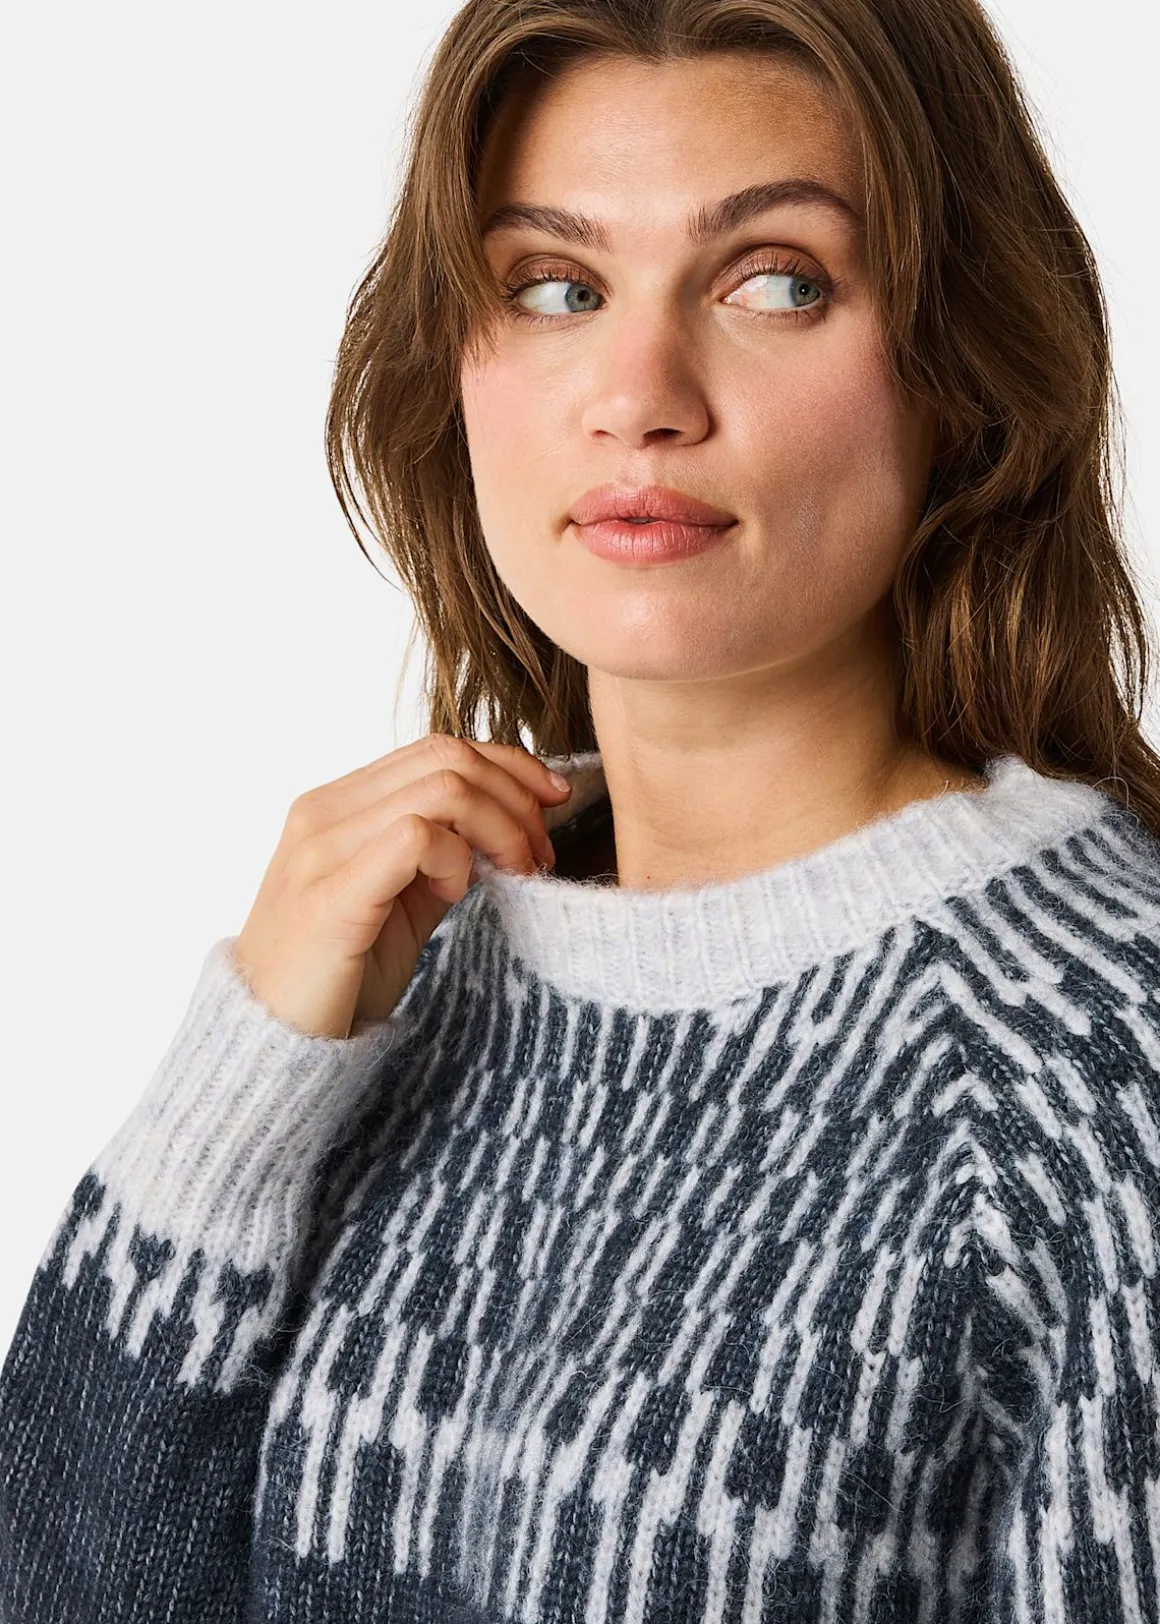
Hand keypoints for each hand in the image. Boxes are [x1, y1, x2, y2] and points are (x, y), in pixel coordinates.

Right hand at [232, 734, 571, 1038]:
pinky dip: (456, 859)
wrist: (273, 1041)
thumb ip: (441, 856)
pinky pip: (416, 837)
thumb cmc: (339, 977)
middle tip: (540, 854)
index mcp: (338, 804)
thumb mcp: (401, 902)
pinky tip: (455, 895)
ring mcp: (320, 848)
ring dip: (501, 826)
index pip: (437, 749)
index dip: (507, 765)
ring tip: (515, 872)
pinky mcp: (330, 893)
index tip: (552, 801)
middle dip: (516, 798)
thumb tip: (508, 825)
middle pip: (447, 758)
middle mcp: (323, 811)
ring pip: (442, 788)